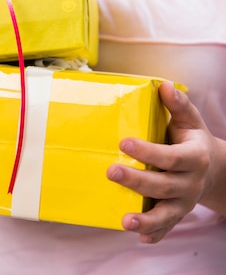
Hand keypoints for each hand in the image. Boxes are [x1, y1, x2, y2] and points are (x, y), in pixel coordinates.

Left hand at [106, 81, 216, 243]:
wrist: (215, 169)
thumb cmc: (191, 140)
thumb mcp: (190, 121)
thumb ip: (177, 105)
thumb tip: (162, 85)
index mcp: (193, 157)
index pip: (170, 156)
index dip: (148, 150)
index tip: (124, 142)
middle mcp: (190, 183)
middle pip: (163, 185)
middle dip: (137, 180)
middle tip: (111, 171)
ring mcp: (184, 202)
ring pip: (166, 214)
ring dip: (146, 220)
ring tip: (125, 221)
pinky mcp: (177, 214)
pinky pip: (167, 228)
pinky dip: (155, 234)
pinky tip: (141, 239)